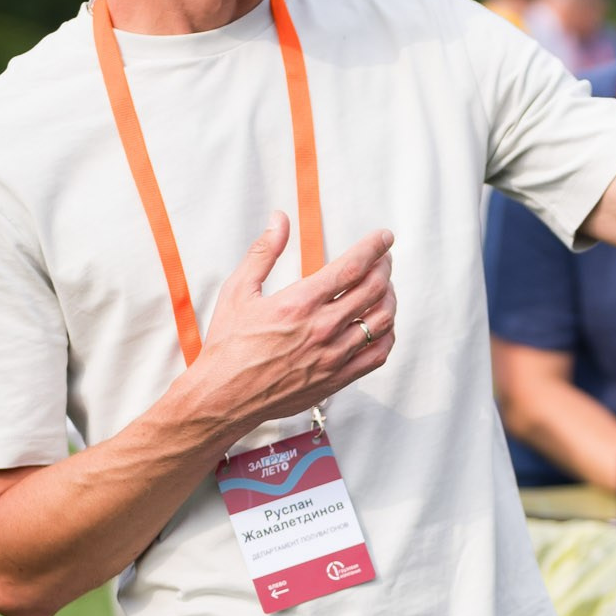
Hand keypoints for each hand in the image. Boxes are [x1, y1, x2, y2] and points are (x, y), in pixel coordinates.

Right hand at [192, 215, 396, 437]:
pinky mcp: (337, 379)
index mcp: (299, 304)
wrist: (225, 395)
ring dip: (390, 299)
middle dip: (385, 267)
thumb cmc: (229, 344)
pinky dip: (387, 335)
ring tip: (384, 288)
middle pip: (373, 290)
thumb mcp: (238, 290)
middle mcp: (321, 329)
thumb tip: (279, 219)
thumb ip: (263, 252)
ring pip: (382, 321)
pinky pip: (377, 355)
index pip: (351, 267)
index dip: (374, 247)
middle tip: (384, 259)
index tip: (384, 237)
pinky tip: (382, 324)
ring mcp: (333, 356)